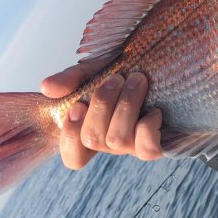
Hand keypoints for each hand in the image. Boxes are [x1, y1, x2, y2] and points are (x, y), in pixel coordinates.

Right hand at [40, 60, 163, 168]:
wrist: (171, 62)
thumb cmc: (130, 68)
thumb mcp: (98, 67)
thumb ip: (72, 77)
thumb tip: (46, 88)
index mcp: (94, 128)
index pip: (73, 156)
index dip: (69, 136)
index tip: (79, 104)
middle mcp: (112, 142)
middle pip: (92, 140)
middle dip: (103, 104)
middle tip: (117, 78)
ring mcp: (135, 145)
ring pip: (117, 140)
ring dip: (126, 105)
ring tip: (137, 80)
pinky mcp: (159, 143)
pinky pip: (147, 148)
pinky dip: (148, 126)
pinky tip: (155, 109)